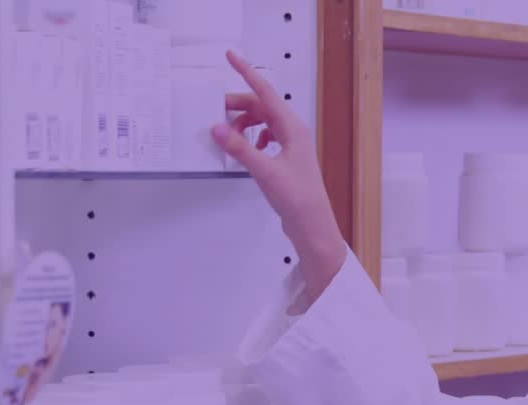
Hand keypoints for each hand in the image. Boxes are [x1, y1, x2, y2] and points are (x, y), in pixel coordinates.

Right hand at [212, 51, 345, 302]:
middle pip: (261, 106)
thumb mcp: (263, 171)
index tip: (230, 56)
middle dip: (238, 106)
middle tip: (214, 113)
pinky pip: (265, 137)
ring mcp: (291, 145)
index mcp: (292, 128)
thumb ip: (239, 148)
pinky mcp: (286, 159)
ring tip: (229, 138)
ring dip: (243, 124)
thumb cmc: (296, 198)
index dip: (246, 73)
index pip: (265, 92)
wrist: (312, 225)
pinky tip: (247, 151)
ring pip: (262, 122)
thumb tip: (216, 128)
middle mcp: (293, 132)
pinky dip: (251, 138)